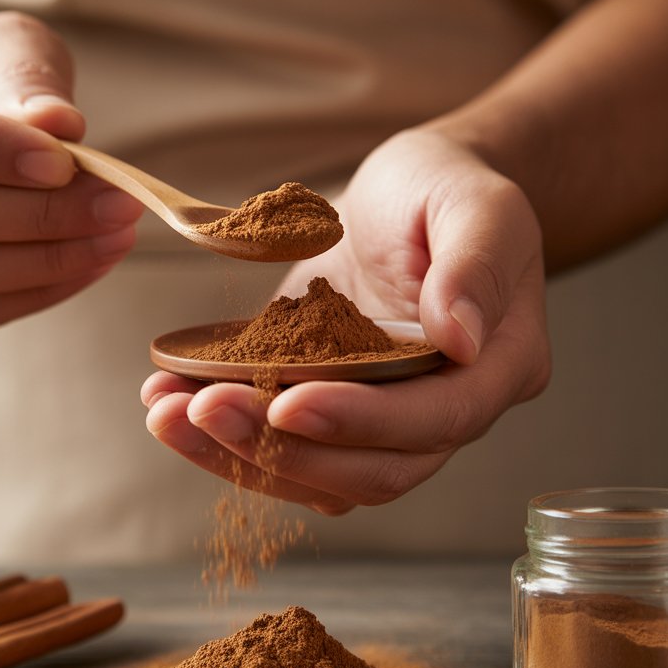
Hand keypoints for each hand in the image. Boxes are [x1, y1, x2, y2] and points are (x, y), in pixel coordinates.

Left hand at [142, 128, 550, 513]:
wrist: (404, 198)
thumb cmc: (443, 189)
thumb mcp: (474, 201)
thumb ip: (476, 264)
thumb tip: (460, 337)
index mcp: (499, 366)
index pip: (437, 418)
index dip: (363, 421)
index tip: (288, 399)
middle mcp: (445, 412)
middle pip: (373, 469)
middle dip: (284, 450)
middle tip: (204, 410)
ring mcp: (384, 422)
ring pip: (320, 477)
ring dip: (239, 457)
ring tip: (167, 415)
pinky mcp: (328, 414)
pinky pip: (283, 450)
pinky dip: (224, 440)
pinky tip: (168, 405)